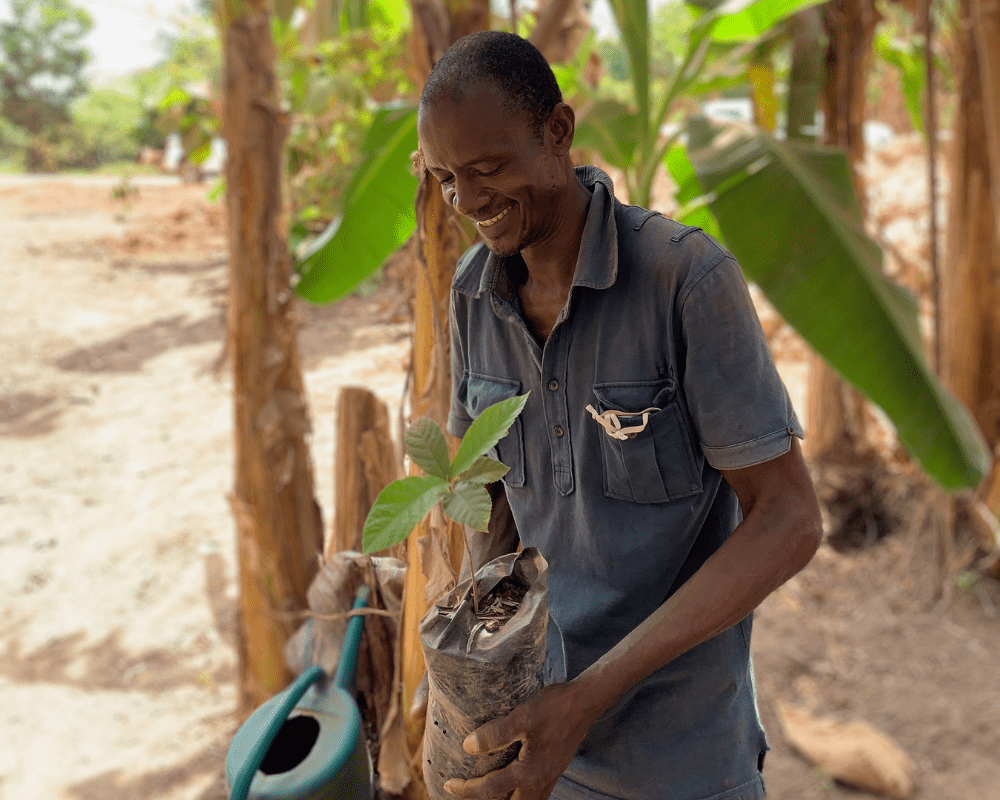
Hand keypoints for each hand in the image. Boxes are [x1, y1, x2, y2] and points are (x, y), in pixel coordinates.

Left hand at [443, 681, 598, 799]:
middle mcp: (539, 781)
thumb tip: (468, 747)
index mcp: (528, 773)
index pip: (490, 790)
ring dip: (504, 799)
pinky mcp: (553, 769)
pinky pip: (533, 793)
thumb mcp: (522, 717)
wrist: (585, 702)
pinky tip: (512, 781)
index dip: (466, 790)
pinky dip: (517, 793)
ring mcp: (549, 777)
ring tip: (487, 791)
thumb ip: (495, 734)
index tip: (449, 784)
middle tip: (467, 791)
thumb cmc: (555, 708)